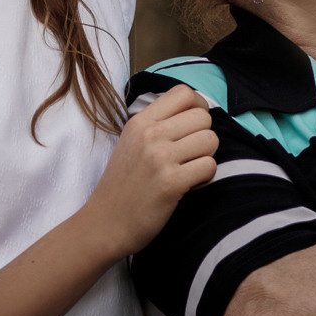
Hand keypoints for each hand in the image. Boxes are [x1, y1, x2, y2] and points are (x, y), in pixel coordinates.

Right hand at [82, 86, 217, 256]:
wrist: (104, 223)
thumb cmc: (122, 185)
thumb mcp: (131, 142)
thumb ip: (158, 124)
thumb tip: (196, 111)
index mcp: (140, 121)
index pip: (184, 92)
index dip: (198, 106)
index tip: (193, 125)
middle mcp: (150, 135)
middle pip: (203, 116)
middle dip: (204, 135)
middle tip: (191, 154)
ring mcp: (160, 158)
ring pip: (211, 140)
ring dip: (206, 156)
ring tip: (189, 169)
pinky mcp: (171, 183)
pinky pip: (209, 166)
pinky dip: (205, 177)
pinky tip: (189, 184)